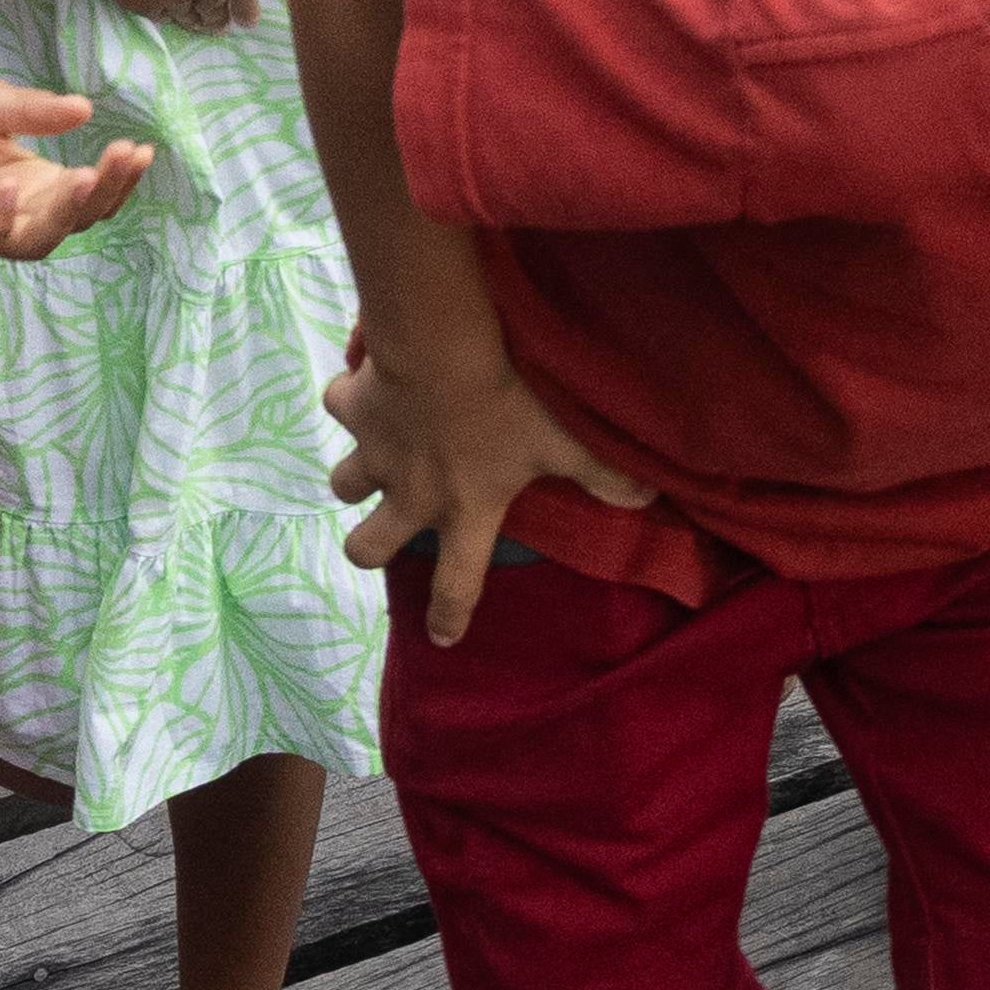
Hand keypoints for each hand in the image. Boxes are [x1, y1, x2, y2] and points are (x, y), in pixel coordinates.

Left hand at [0, 71, 145, 263]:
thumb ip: (36, 112)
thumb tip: (87, 109)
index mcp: (36, 182)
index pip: (89, 193)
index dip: (118, 178)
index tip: (140, 150)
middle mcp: (16, 212)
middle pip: (75, 221)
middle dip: (105, 193)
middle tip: (122, 158)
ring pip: (37, 242)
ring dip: (65, 215)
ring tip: (84, 177)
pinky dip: (0, 221)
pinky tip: (9, 186)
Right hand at [49, 0, 278, 27]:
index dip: (248, 8)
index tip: (249, 20)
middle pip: (219, 10)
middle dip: (223, 16)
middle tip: (223, 22)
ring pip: (193, 18)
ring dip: (201, 22)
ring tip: (204, 26)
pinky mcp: (142, 2)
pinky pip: (164, 17)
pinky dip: (172, 17)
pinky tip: (171, 14)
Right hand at [325, 321, 657, 642]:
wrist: (444, 350)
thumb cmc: (510, 404)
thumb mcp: (564, 441)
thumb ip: (603, 474)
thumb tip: (649, 500)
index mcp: (464, 510)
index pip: (457, 582)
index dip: (449, 616)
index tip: (441, 638)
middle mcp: (411, 493)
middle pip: (366, 548)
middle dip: (367, 547)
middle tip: (380, 532)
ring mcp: (375, 454)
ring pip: (343, 484)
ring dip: (356, 475)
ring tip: (377, 454)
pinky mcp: (353, 409)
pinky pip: (339, 406)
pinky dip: (351, 396)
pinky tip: (366, 380)